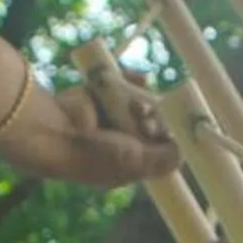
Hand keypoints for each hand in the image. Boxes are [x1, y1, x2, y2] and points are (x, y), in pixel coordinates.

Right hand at [0, 77, 180, 186]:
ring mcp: (111, 116)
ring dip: (144, 102)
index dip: (169, 140)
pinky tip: (140, 79)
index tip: (175, 132)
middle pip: (153, 124)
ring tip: (138, 108)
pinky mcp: (103, 94)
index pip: (158, 150)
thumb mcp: (136, 163)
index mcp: (128, 163)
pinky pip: (126, 83)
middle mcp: (120, 140)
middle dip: (156, 120)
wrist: (58, 132)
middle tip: (149, 120)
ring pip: (142, 103)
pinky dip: (133, 79)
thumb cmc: (95, 156)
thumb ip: (163, 159)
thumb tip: (184, 152)